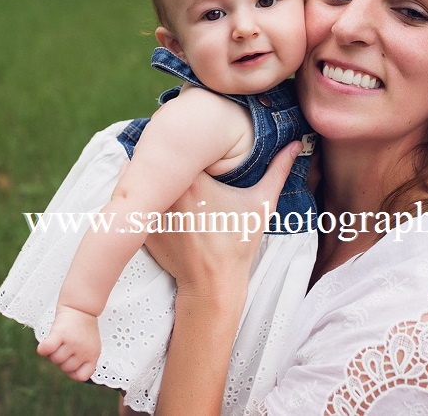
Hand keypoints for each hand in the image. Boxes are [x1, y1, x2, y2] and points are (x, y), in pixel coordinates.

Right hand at [37, 305, 101, 381]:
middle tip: (65, 345)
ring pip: (55, 360)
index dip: (73, 371)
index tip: (71, 360)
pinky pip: (48, 349)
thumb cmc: (83, 328)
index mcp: (93, 355)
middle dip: (61, 359)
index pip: (81, 376)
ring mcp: (73, 342)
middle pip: (64, 368)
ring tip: (58, 340)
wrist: (82, 306)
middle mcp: (84, 350)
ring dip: (52, 353)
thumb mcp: (90, 345)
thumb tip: (72, 375)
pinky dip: (43, 349)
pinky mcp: (61, 333)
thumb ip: (83, 360)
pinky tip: (44, 345)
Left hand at [144, 142, 299, 296]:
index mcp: (194, 180)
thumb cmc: (238, 243)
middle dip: (164, 153)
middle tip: (177, 153)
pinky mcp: (142, 227)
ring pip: (138, 176)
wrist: (213, 284)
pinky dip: (139, 196)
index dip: (184, 142)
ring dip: (146, 171)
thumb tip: (296, 144)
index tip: (193, 143)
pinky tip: (152, 196)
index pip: (181, 146)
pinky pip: (131, 202)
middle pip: (158, 157)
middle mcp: (168, 193)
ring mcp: (151, 211)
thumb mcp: (261, 205)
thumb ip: (278, 170)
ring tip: (161, 171)